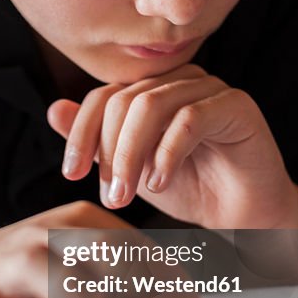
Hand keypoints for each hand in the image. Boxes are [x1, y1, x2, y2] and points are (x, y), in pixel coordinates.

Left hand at [47, 65, 297, 228]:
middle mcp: (180, 80)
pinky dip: (166, 154)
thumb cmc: (191, 190)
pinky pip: (189, 119)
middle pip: (125, 100)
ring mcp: (210, 88)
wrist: (244, 217)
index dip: (82, 132)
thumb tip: (53, 109)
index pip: (105, 96)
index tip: (71, 174)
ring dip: (133, 155)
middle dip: (110, 152)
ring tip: (130, 193)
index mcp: (154, 89)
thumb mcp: (132, 169)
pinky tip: (160, 183)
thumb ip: (98, 141)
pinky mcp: (236, 105)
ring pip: (152, 106)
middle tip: (111, 195)